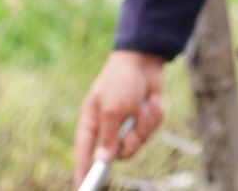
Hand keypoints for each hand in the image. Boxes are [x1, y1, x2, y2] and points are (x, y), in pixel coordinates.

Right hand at [74, 50, 166, 184]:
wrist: (144, 58)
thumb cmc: (121, 80)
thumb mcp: (113, 108)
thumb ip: (108, 136)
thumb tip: (104, 160)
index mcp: (92, 122)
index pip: (84, 153)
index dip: (83, 171)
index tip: (83, 188)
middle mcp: (108, 127)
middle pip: (118, 155)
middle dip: (130, 142)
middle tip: (133, 128)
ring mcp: (127, 124)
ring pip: (138, 144)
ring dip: (144, 126)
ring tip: (143, 107)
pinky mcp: (144, 120)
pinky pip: (152, 131)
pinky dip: (155, 116)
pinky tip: (152, 100)